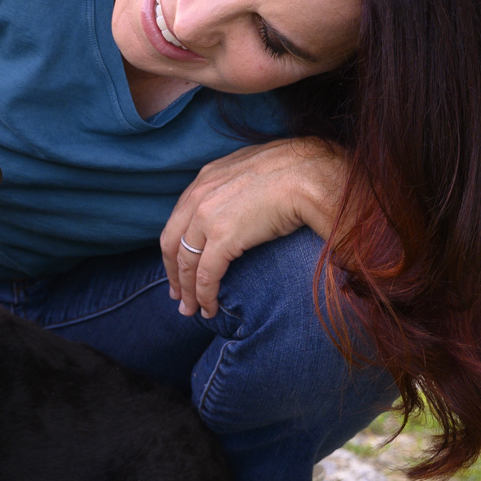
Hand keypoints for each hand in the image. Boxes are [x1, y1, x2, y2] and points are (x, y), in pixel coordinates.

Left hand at [161, 139, 350, 317]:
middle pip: (172, 242)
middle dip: (174, 272)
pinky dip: (204, 296)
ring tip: (190, 310)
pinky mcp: (223, 237)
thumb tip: (246, 202)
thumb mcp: (254, 171)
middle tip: (177, 294)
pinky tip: (208, 309)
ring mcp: (208, 216)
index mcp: (206, 178)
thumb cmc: (295, 172)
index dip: (175, 246)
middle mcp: (199, 196)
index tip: (178, 265)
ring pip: (187, 262)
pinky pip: (206, 274)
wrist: (309, 174)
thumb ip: (238, 186)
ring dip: (187, 290)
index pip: (178, 218)